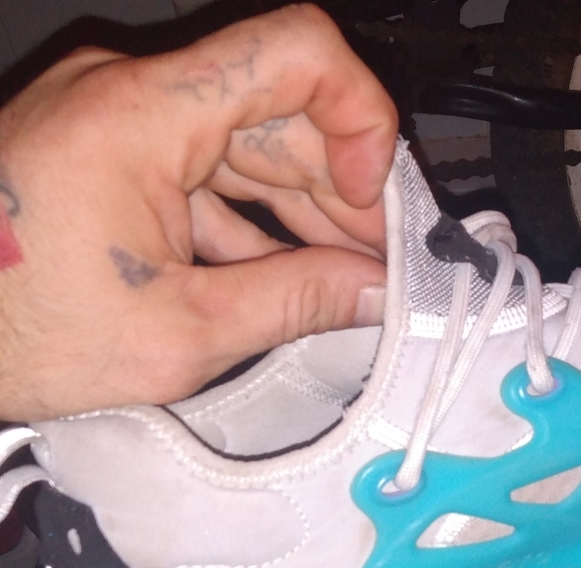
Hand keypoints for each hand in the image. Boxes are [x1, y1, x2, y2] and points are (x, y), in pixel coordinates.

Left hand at [0, 4, 396, 419]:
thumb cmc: (17, 335)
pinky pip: (205, 170)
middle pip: (279, 113)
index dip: (361, 119)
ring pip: (248, 145)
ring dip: (304, 212)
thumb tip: (377, 292)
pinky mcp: (109, 153)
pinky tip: (284, 274)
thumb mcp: (179, 335)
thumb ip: (295, 304)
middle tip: (380, 266)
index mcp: (139, 116)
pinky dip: (253, 220)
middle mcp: (128, 95)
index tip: (376, 200)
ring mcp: (116, 121)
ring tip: (343, 280)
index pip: (295, 54)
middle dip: (343, 191)